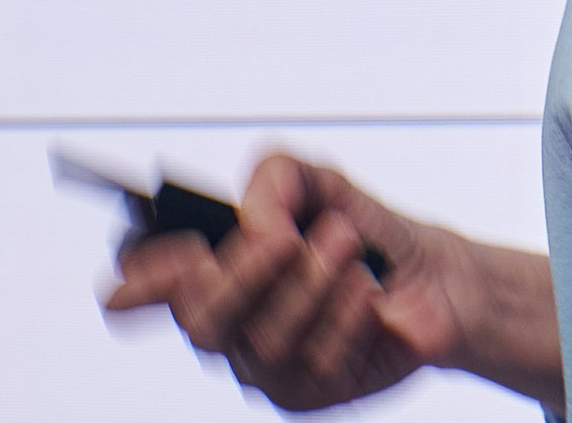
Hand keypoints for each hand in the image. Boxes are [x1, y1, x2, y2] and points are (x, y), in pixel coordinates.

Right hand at [104, 155, 461, 410]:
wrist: (430, 275)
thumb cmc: (360, 229)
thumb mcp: (319, 181)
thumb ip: (277, 178)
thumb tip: (256, 218)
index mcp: (208, 270)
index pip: (141, 288)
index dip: (142, 278)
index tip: (187, 249)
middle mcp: (225, 324)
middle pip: (199, 322)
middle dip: (246, 273)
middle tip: (288, 236)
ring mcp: (262, 366)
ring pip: (263, 341)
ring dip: (311, 283)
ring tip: (346, 246)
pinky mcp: (306, 394)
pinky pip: (315, 362)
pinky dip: (346, 314)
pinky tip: (367, 290)